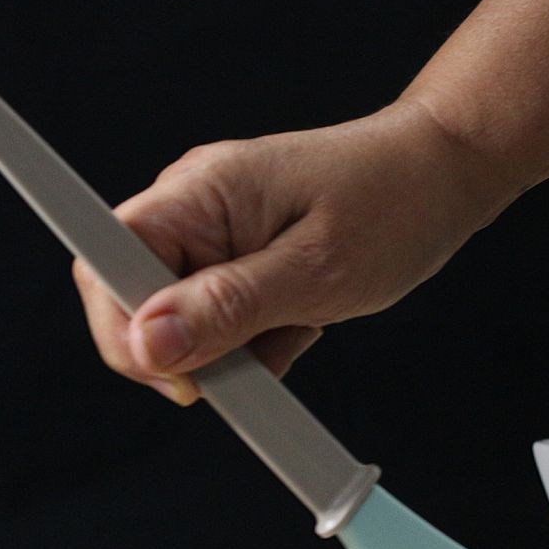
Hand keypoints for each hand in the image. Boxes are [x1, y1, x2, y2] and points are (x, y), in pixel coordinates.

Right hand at [75, 99, 511, 403]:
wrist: (444, 172)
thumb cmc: (394, 203)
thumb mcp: (315, 271)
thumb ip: (226, 309)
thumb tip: (146, 345)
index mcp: (198, 193)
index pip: (104, 263)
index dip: (124, 331)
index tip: (184, 375)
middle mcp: (190, 205)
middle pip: (132, 300)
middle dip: (185, 350)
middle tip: (253, 364)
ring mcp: (210, 229)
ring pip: (176, 320)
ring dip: (228, 348)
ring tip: (296, 325)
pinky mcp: (233, 253)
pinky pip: (212, 316)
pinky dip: (251, 338)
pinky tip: (300, 321)